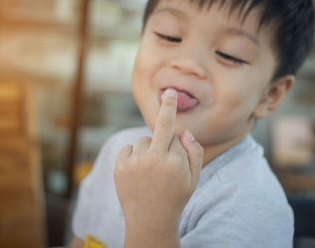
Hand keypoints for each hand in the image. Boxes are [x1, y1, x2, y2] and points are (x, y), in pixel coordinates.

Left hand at [114, 88, 203, 233]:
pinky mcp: (120, 166)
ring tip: (151, 170)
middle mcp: (154, 159)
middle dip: (167, 107)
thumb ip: (195, 153)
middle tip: (169, 93)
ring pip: (145, 140)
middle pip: (161, 127)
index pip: (177, 137)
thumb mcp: (194, 179)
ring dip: (150, 148)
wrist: (150, 221)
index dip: (178, 141)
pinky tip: (138, 170)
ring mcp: (135, 162)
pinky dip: (134, 154)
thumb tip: (184, 131)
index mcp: (175, 162)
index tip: (172, 96)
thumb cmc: (176, 197)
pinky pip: (129, 148)